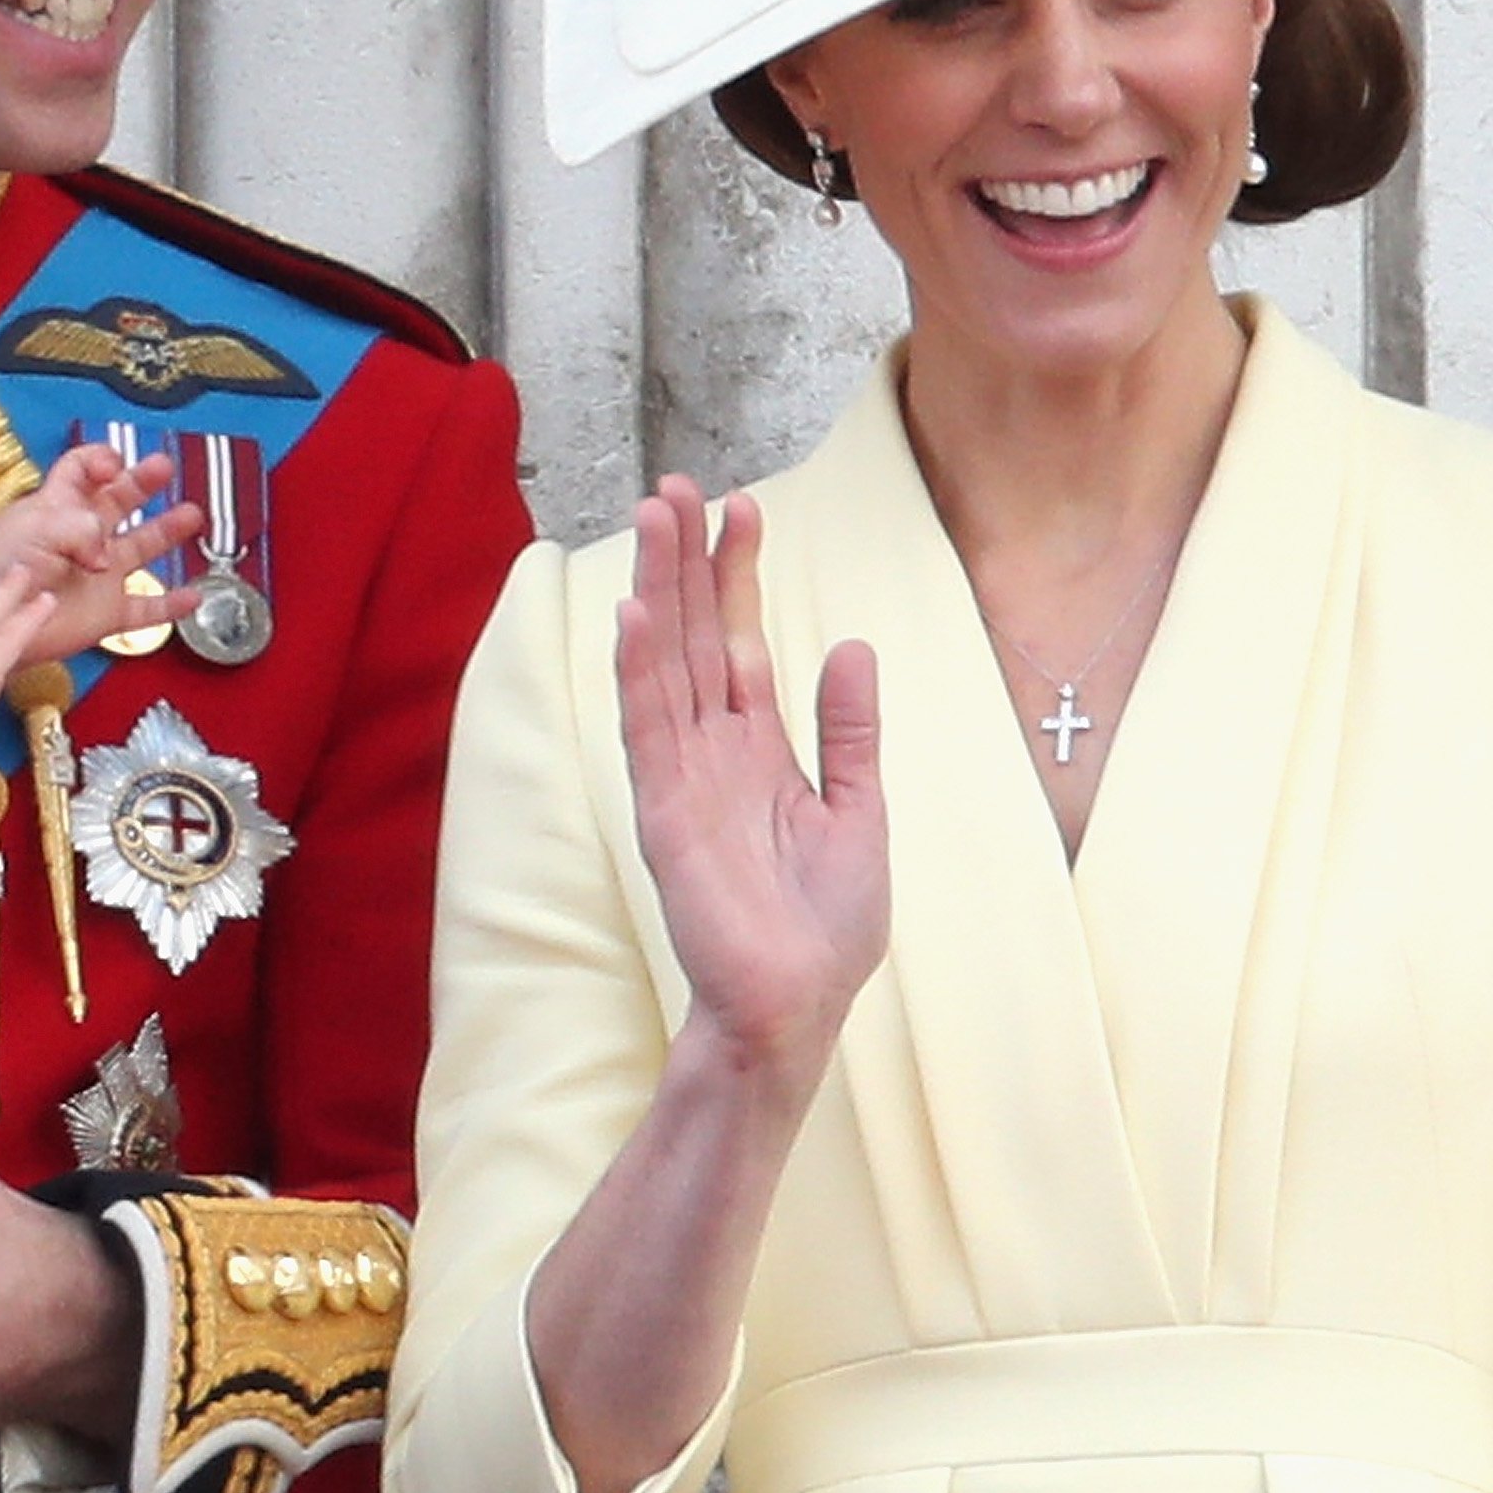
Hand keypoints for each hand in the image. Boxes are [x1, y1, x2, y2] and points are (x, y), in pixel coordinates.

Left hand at [0, 444, 207, 662]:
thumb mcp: (38, 528)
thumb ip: (81, 528)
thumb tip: (106, 554)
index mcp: (59, 506)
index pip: (82, 469)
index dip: (100, 459)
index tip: (116, 463)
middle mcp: (82, 538)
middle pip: (120, 499)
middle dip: (143, 481)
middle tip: (164, 467)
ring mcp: (96, 575)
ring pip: (141, 548)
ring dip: (166, 531)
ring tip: (192, 515)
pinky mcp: (103, 613)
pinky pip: (145, 610)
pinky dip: (170, 606)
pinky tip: (194, 597)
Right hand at [616, 477, 888, 1086]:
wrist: (799, 1006)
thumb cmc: (826, 926)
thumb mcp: (860, 813)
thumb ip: (850, 732)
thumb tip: (851, 646)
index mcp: (756, 745)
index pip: (739, 639)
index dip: (737, 575)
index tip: (741, 508)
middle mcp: (711, 748)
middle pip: (692, 634)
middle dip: (683, 559)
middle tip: (676, 486)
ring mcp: (683, 774)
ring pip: (664, 662)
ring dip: (655, 590)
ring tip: (652, 519)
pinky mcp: (665, 810)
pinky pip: (648, 727)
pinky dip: (638, 671)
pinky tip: (633, 616)